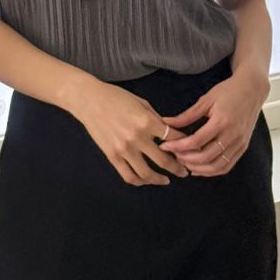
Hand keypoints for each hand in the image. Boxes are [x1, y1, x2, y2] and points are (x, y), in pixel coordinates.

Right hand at [72, 80, 190, 185]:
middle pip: (164, 160)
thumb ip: (156, 119)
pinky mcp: (112, 156)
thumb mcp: (141, 102)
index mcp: (146, 121)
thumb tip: (170, 133)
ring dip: (160, 179)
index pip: (172, 138)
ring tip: (166, 180)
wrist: (90, 101)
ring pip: (147, 174)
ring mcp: (123, 149)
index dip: (184, 145)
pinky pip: (128, 176)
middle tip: (185, 171)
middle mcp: (137, 138)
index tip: (189, 149)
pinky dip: (140, 181)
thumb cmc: (116, 97)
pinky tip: (146, 180)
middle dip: (178, 168)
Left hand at [156, 72, 267, 176]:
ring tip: (183, 162)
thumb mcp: (205, 100)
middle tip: (173, 155)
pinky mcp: (243, 148)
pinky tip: (199, 168)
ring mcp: (239, 144)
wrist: (251, 90)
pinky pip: (226, 166)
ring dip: (198, 168)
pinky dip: (211, 171)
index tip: (165, 146)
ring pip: (217, 166)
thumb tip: (166, 123)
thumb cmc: (228, 92)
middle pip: (206, 157)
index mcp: (221, 121)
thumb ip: (187, 115)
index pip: (196, 140)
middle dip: (186, 159)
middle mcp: (232, 135)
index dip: (179, 146)